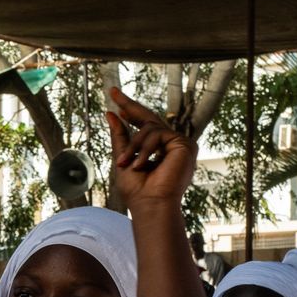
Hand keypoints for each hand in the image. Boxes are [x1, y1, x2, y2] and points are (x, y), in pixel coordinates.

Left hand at [106, 87, 197, 213]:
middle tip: (113, 92)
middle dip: (129, 106)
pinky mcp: (185, 145)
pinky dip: (145, 149)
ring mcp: (179, 145)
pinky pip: (158, 134)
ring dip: (133, 145)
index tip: (115, 100)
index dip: (130, 111)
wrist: (150, 205)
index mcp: (158, 150)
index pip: (145, 125)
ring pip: (150, 128)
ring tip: (125, 164)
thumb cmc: (137, 190)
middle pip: (150, 118)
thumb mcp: (123, 157)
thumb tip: (111, 113)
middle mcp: (171, 145)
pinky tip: (140, 164)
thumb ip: (120, 136)